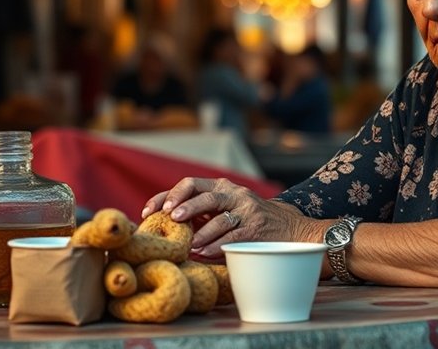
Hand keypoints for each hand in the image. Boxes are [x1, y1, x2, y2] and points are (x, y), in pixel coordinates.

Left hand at [142, 177, 318, 258]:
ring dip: (202, 231)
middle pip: (206, 195)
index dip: (168, 195)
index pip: (190, 183)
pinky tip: (204, 253)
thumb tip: (159, 226)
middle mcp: (234, 194)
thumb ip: (199, 213)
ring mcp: (246, 211)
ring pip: (221, 217)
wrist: (287, 228)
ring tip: (188, 244)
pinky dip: (217, 246)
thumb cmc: (245, 220)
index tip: (150, 211)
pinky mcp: (256, 228)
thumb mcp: (223, 209)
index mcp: (221, 186)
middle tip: (170, 217)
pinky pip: (234, 237)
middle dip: (185, 205)